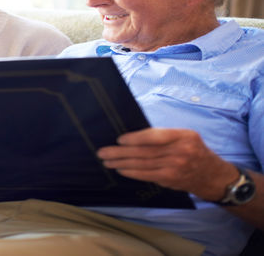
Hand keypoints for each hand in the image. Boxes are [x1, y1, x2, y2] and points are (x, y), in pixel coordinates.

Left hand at [97, 127, 237, 200]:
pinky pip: (147, 175)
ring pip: (143, 164)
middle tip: (103, 151)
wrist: (211, 175)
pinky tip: (120, 169)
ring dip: (121, 162)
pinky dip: (131, 172)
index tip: (120, 139)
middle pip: (145, 151)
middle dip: (120, 152)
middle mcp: (180, 152)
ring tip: (106, 161)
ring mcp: (176, 167)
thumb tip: (133, 136)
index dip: (135, 138)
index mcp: (183, 136)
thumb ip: (164, 135)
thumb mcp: (185, 136)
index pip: (155, 136)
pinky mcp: (170, 179)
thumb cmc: (193, 150)